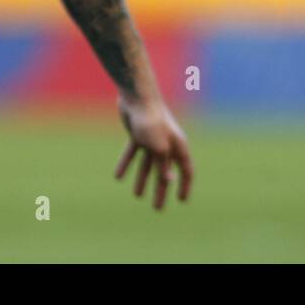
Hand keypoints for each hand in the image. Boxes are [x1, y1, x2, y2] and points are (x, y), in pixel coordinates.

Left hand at [114, 93, 193, 209]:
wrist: (136, 96)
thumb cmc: (151, 121)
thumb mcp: (158, 148)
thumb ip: (162, 166)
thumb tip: (167, 181)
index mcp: (177, 146)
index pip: (185, 170)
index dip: (184, 186)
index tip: (180, 201)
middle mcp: (166, 144)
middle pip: (165, 171)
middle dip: (161, 189)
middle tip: (157, 208)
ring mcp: (151, 139)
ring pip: (148, 164)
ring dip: (143, 179)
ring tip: (137, 195)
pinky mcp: (137, 134)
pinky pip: (132, 153)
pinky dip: (126, 164)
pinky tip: (118, 177)